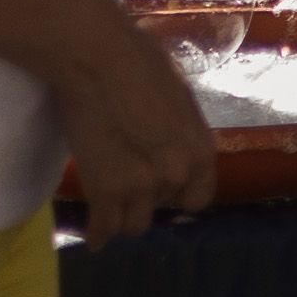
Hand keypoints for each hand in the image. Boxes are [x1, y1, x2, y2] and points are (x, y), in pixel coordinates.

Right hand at [49, 7, 217, 235]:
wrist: (98, 57)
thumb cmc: (139, 62)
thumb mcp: (178, 98)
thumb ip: (179, 132)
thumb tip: (171, 142)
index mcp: (201, 151)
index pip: (197, 198)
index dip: (178, 193)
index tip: (161, 188)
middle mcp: (176, 175)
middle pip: (161, 207)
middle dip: (147, 196)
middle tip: (127, 180)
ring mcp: (140, 187)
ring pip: (133, 225)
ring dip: (123, 216)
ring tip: (111, 207)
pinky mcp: (104, 191)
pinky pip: (103, 228)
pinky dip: (98, 234)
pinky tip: (95, 239)